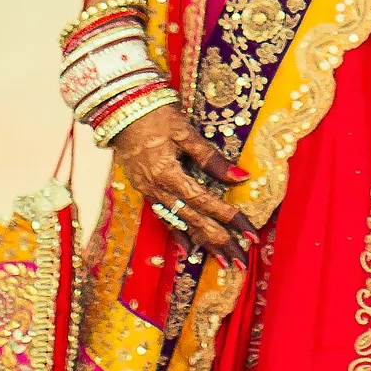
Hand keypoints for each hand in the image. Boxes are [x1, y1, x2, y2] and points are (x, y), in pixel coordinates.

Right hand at [110, 102, 254, 266]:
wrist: (120, 108)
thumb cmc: (155, 114)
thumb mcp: (184, 131)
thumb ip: (210, 157)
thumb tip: (240, 176)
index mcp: (168, 175)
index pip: (205, 202)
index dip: (229, 218)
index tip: (250, 233)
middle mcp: (157, 190)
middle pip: (194, 221)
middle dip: (219, 241)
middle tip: (240, 262)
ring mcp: (149, 192)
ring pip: (180, 223)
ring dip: (202, 243)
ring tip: (222, 261)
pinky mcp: (145, 190)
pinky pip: (164, 217)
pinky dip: (177, 234)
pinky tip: (188, 249)